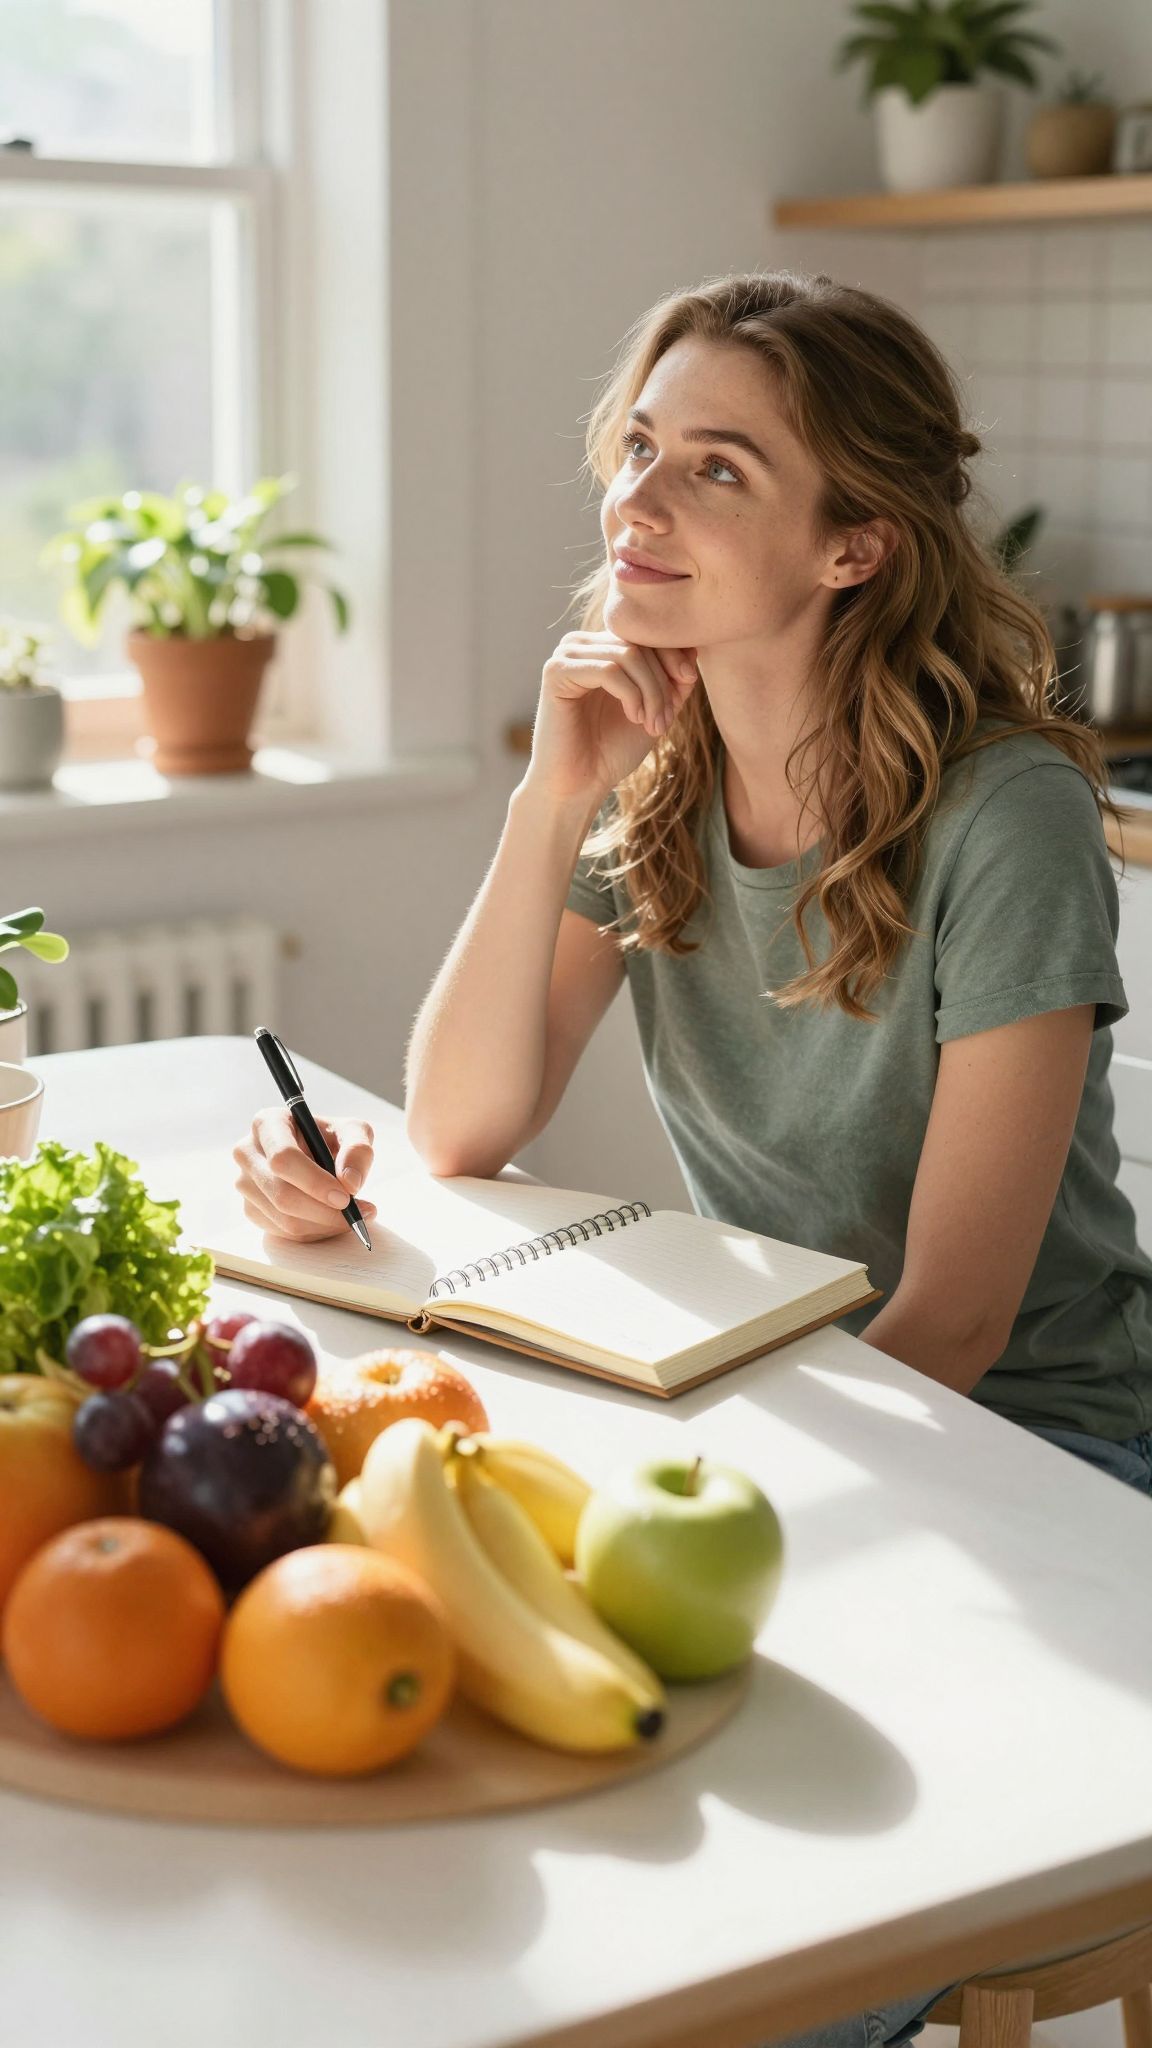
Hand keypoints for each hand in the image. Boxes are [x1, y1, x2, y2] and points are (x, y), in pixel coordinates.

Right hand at [233, 1110, 376, 1241]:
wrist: (317, 1156)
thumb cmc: (332, 1139)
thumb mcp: (353, 1131)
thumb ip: (358, 1150)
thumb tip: (350, 1183)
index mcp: (268, 1123)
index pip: (283, 1158)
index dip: (314, 1182)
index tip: (344, 1197)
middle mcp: (247, 1152)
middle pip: (282, 1193)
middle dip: (323, 1211)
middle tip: (355, 1214)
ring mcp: (244, 1182)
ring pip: (283, 1218)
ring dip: (323, 1224)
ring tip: (352, 1216)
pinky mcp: (250, 1208)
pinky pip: (282, 1231)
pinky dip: (314, 1232)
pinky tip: (331, 1219)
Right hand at [523, 629, 699, 807]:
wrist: (578, 786)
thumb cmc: (612, 750)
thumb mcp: (656, 710)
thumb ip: (673, 680)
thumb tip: (693, 648)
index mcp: (603, 646)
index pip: (647, 633)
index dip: (674, 657)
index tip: (685, 690)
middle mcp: (582, 643)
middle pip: (640, 643)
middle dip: (663, 682)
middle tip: (667, 719)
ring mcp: (566, 655)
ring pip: (628, 655)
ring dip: (651, 692)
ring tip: (654, 724)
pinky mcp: (556, 672)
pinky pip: (608, 670)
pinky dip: (631, 695)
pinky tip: (635, 719)